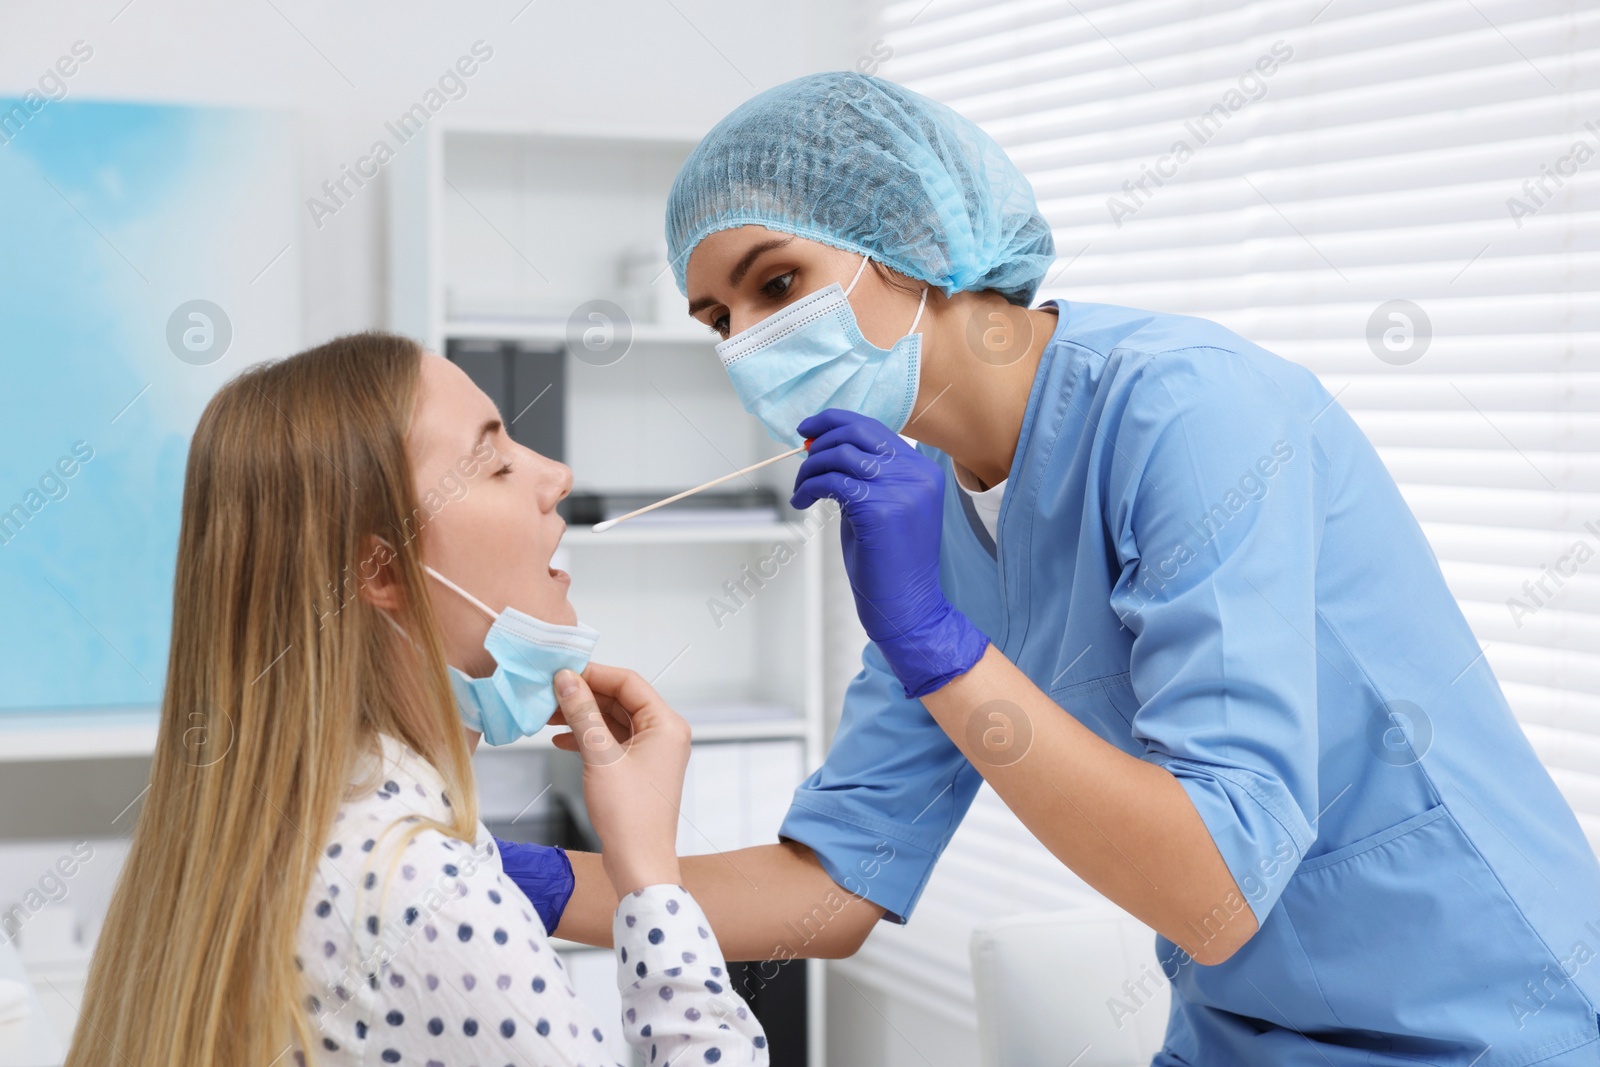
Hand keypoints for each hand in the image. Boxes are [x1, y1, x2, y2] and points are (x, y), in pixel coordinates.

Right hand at [551, 663, 686, 896]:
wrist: (639, 864)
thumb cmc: (629, 816)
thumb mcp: (600, 758)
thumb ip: (583, 714)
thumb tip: (566, 680)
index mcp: (666, 724)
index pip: (628, 682)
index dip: (593, 674)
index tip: (561, 672)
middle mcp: (664, 733)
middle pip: (620, 699)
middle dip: (583, 696)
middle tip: (548, 694)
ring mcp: (652, 751)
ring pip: (613, 720)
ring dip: (582, 717)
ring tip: (547, 716)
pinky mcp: (638, 768)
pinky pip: (612, 741)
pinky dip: (587, 738)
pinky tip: (561, 740)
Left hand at [790, 408, 988, 696]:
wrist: (908, 607)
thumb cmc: (890, 564)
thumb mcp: (884, 509)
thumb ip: (865, 477)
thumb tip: (825, 450)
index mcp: (923, 471)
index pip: (875, 428)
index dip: (837, 422)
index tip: (809, 429)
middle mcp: (917, 475)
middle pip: (858, 432)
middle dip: (821, 437)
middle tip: (800, 456)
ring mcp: (902, 490)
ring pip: (841, 455)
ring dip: (811, 468)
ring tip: (802, 489)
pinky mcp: (880, 509)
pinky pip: (832, 482)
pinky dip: (809, 487)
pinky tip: (803, 502)